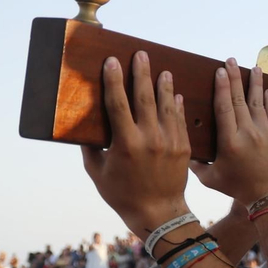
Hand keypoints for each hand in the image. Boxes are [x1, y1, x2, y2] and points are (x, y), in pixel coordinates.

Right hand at [81, 52, 190, 234]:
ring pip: (167, 105)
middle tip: (141, 54)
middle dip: (142, 73)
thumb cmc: (122, 194)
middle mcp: (150, 139)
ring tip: (162, 69)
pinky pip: (180, 119)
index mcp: (126, 143)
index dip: (114, 80)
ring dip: (164, 85)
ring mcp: (170, 141)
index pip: (119, 103)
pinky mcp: (184, 146)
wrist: (159, 213)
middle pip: (145, 98)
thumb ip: (90, 148)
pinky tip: (176, 92)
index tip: (112, 61)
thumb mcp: (98, 172)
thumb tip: (83, 127)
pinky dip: (178, 104)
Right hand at [189, 59, 267, 206]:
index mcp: (230, 141)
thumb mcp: (212, 178)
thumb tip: (181, 151)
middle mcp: (249, 133)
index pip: (225, 108)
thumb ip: (197, 164)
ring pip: (259, 103)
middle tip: (231, 60)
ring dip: (256, 84)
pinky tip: (267, 90)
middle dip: (236, 78)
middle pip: (241, 100)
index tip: (220, 71)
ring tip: (254, 68)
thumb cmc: (238, 188)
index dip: (222, 88)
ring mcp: (265, 133)